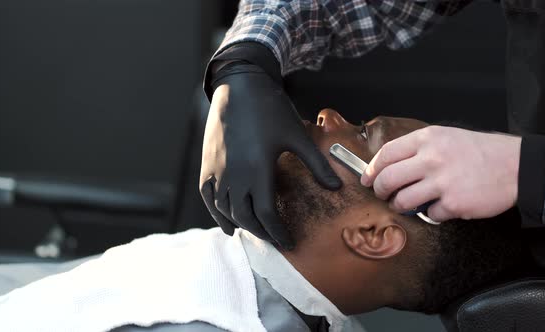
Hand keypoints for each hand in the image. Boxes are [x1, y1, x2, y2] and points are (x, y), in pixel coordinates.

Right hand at [200, 64, 341, 247]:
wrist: (240, 85)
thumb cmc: (271, 109)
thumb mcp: (297, 136)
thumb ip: (316, 164)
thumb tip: (337, 187)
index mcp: (257, 171)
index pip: (266, 215)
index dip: (277, 233)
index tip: (288, 243)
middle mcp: (234, 175)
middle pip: (245, 218)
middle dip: (261, 233)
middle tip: (274, 239)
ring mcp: (217, 171)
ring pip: (225, 210)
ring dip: (240, 224)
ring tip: (255, 231)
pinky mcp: (207, 164)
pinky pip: (208, 197)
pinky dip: (216, 213)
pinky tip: (227, 221)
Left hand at [361, 126, 520, 221]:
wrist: (514, 166)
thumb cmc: (479, 152)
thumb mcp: (445, 137)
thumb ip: (418, 148)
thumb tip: (389, 164)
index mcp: (427, 140)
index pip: (386, 154)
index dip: (371, 169)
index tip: (367, 178)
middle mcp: (431, 159)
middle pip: (387, 180)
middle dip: (379, 191)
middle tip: (383, 194)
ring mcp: (442, 182)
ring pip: (402, 201)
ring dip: (399, 206)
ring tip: (406, 204)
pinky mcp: (453, 203)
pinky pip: (429, 214)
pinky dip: (431, 213)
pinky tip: (440, 206)